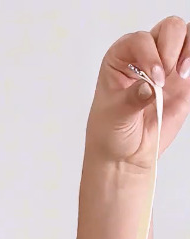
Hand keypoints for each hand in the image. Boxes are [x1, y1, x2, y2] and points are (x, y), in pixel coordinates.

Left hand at [84, 15, 189, 169]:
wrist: (124, 154)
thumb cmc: (111, 132)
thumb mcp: (115, 116)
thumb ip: (132, 99)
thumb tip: (149, 87)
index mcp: (121, 57)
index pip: (140, 40)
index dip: (151, 55)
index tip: (154, 80)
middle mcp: (145, 56)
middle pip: (169, 29)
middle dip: (171, 49)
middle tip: (164, 78)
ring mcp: (166, 66)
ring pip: (185, 36)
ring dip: (187, 50)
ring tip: (179, 75)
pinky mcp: (182, 81)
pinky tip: (186, 76)